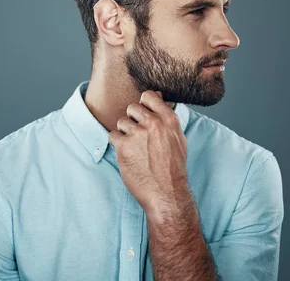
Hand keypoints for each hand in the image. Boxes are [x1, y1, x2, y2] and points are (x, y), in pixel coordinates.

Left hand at [108, 90, 189, 219]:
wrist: (166, 193)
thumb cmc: (173, 167)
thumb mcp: (177, 138)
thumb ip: (165, 116)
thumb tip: (158, 96)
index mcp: (168, 119)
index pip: (148, 96)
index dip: (143, 105)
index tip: (144, 117)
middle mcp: (153, 123)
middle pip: (132, 108)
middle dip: (133, 120)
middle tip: (140, 138)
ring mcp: (137, 134)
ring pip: (122, 122)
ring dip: (125, 134)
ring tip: (136, 150)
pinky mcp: (123, 146)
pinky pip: (113, 136)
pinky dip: (117, 145)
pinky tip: (128, 156)